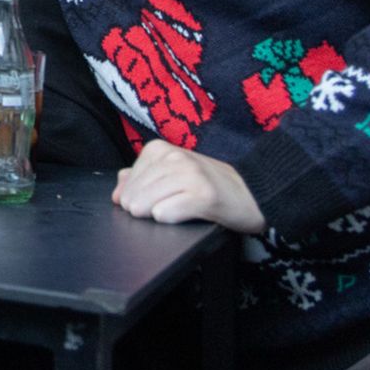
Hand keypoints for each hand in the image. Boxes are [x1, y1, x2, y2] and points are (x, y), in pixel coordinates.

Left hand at [112, 140, 264, 233]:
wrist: (252, 193)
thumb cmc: (207, 186)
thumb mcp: (171, 174)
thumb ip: (141, 178)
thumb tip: (117, 193)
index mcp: (159, 149)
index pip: (126, 185)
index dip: (137, 198)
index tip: (162, 197)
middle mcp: (173, 157)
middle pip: (133, 198)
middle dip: (145, 210)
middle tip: (171, 206)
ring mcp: (188, 174)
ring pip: (146, 207)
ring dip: (159, 215)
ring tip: (180, 209)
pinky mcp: (203, 196)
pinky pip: (165, 214)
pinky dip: (172, 220)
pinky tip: (187, 214)